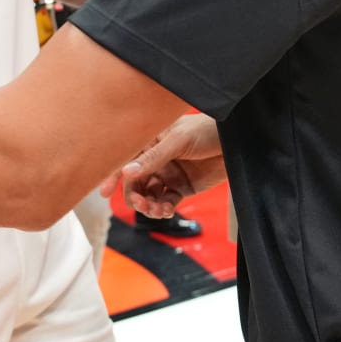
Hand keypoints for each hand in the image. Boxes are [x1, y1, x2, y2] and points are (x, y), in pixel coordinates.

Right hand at [100, 114, 225, 218]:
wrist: (235, 141)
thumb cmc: (206, 130)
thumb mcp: (178, 140)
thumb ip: (153, 158)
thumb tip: (127, 172)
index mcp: (150, 141)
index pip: (126, 159)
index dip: (113, 175)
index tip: (105, 192)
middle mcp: (155, 159)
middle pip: (134, 183)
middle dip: (134, 195)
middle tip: (142, 204)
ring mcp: (168, 174)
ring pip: (148, 195)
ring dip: (148, 205)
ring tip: (156, 210)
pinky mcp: (181, 187)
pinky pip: (165, 202)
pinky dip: (162, 208)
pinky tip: (166, 210)